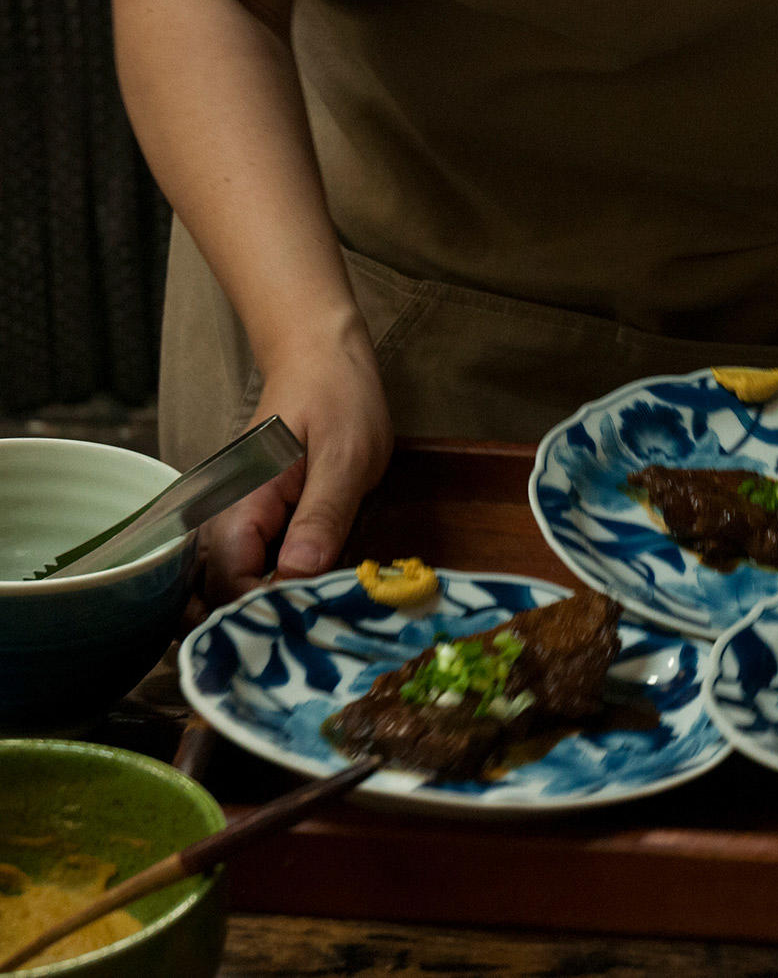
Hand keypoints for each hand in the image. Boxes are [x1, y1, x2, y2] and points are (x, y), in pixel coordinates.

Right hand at [199, 327, 392, 606]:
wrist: (322, 356)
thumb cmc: (338, 399)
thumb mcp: (346, 457)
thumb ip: (322, 515)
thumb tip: (298, 575)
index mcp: (243, 501)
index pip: (230, 580)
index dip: (266, 611)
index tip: (313, 623)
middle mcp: (227, 515)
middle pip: (218, 593)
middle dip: (257, 621)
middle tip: (314, 634)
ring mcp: (239, 519)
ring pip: (227, 585)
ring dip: (261, 610)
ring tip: (314, 622)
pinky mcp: (256, 520)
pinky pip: (250, 567)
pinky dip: (271, 589)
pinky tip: (309, 597)